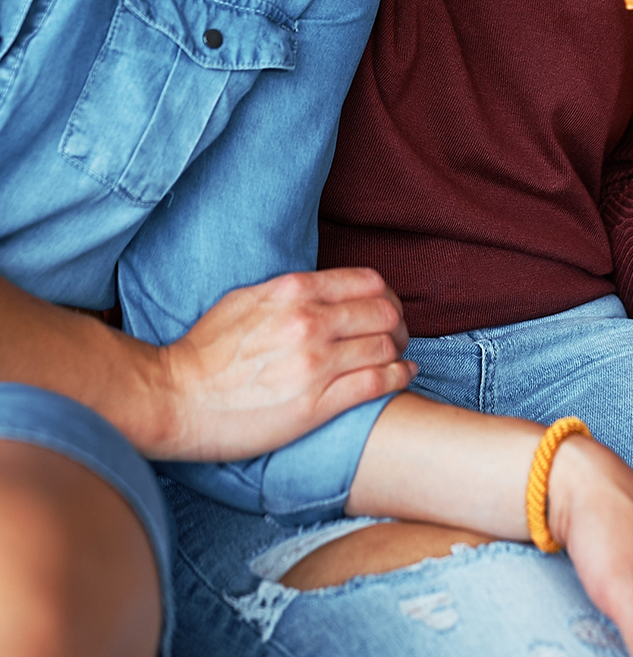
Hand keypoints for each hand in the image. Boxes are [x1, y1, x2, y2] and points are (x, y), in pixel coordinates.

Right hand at [152, 268, 414, 461]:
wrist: (174, 398)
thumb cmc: (205, 350)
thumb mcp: (248, 298)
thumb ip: (291, 291)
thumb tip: (324, 288)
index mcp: (294, 291)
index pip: (369, 282)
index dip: (388, 295)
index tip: (387, 308)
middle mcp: (310, 322)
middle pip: (385, 312)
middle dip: (399, 323)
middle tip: (398, 335)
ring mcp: (315, 364)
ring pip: (385, 347)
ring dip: (400, 352)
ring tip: (399, 358)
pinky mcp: (315, 405)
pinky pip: (376, 384)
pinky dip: (398, 378)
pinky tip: (404, 377)